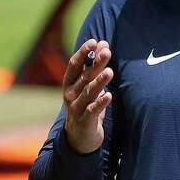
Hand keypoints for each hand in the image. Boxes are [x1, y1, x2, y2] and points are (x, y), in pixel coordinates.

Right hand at [62, 39, 113, 153]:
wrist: (79, 138)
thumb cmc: (85, 106)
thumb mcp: (87, 86)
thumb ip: (94, 67)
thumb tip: (103, 44)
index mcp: (69, 83)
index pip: (74, 64)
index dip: (83, 52)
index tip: (94, 41)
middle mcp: (70, 94)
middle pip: (84, 76)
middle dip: (95, 63)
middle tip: (107, 52)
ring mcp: (76, 108)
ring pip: (89, 92)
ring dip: (99, 82)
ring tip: (110, 72)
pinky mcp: (84, 121)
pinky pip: (92, 111)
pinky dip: (100, 103)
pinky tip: (109, 95)